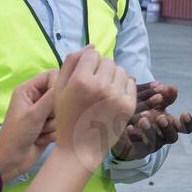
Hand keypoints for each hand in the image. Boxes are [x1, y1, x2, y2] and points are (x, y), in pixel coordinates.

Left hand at [0, 70, 57, 179]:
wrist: (12, 159)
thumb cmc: (17, 134)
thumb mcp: (34, 114)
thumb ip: (52, 97)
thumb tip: (70, 84)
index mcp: (29, 90)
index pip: (52, 75)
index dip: (59, 85)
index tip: (61, 98)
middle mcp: (37, 99)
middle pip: (61, 95)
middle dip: (56, 110)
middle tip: (45, 119)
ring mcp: (44, 113)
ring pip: (63, 111)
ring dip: (54, 124)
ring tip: (40, 131)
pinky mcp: (50, 125)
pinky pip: (63, 124)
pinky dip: (54, 132)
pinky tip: (42, 139)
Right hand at [53, 49, 137, 171]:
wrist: (80, 146)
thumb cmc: (67, 116)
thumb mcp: (60, 89)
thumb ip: (71, 63)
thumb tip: (92, 45)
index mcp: (81, 81)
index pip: (93, 54)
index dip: (88, 63)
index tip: (84, 76)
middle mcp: (101, 86)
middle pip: (108, 61)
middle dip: (100, 70)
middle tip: (93, 86)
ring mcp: (117, 95)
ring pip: (120, 71)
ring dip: (112, 77)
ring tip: (102, 92)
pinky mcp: (129, 104)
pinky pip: (130, 83)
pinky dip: (122, 86)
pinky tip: (111, 98)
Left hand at [113, 77, 191, 160]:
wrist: (118, 125)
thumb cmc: (140, 111)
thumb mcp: (152, 101)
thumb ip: (163, 95)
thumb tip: (172, 87)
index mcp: (169, 124)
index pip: (184, 128)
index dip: (187, 123)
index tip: (184, 113)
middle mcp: (162, 136)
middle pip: (172, 137)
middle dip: (167, 127)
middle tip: (160, 117)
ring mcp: (150, 145)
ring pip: (155, 142)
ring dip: (150, 130)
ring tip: (142, 119)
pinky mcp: (136, 150)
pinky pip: (137, 146)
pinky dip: (134, 135)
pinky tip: (128, 127)